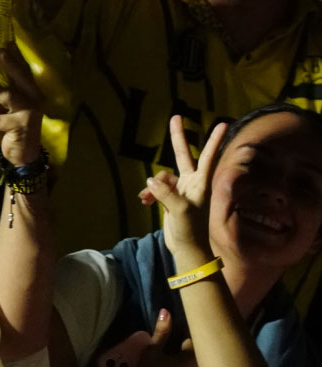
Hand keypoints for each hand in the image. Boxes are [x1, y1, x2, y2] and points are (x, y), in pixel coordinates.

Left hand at [0, 42, 43, 165]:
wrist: (23, 156)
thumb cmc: (10, 131)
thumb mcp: (0, 113)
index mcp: (30, 93)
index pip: (24, 72)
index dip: (17, 58)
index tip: (8, 43)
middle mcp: (34, 99)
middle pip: (23, 77)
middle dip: (11, 64)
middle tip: (1, 51)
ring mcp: (29, 111)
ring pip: (8, 95)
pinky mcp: (21, 125)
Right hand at [138, 116, 226, 261]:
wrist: (187, 249)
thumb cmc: (190, 230)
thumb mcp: (179, 211)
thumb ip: (165, 192)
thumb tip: (151, 179)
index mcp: (200, 183)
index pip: (207, 157)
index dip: (213, 141)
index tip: (222, 123)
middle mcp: (191, 183)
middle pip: (183, 155)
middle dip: (179, 137)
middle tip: (176, 117)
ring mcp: (180, 190)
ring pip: (162, 177)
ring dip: (153, 185)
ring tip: (147, 199)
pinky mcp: (170, 198)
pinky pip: (156, 188)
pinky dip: (149, 193)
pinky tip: (144, 201)